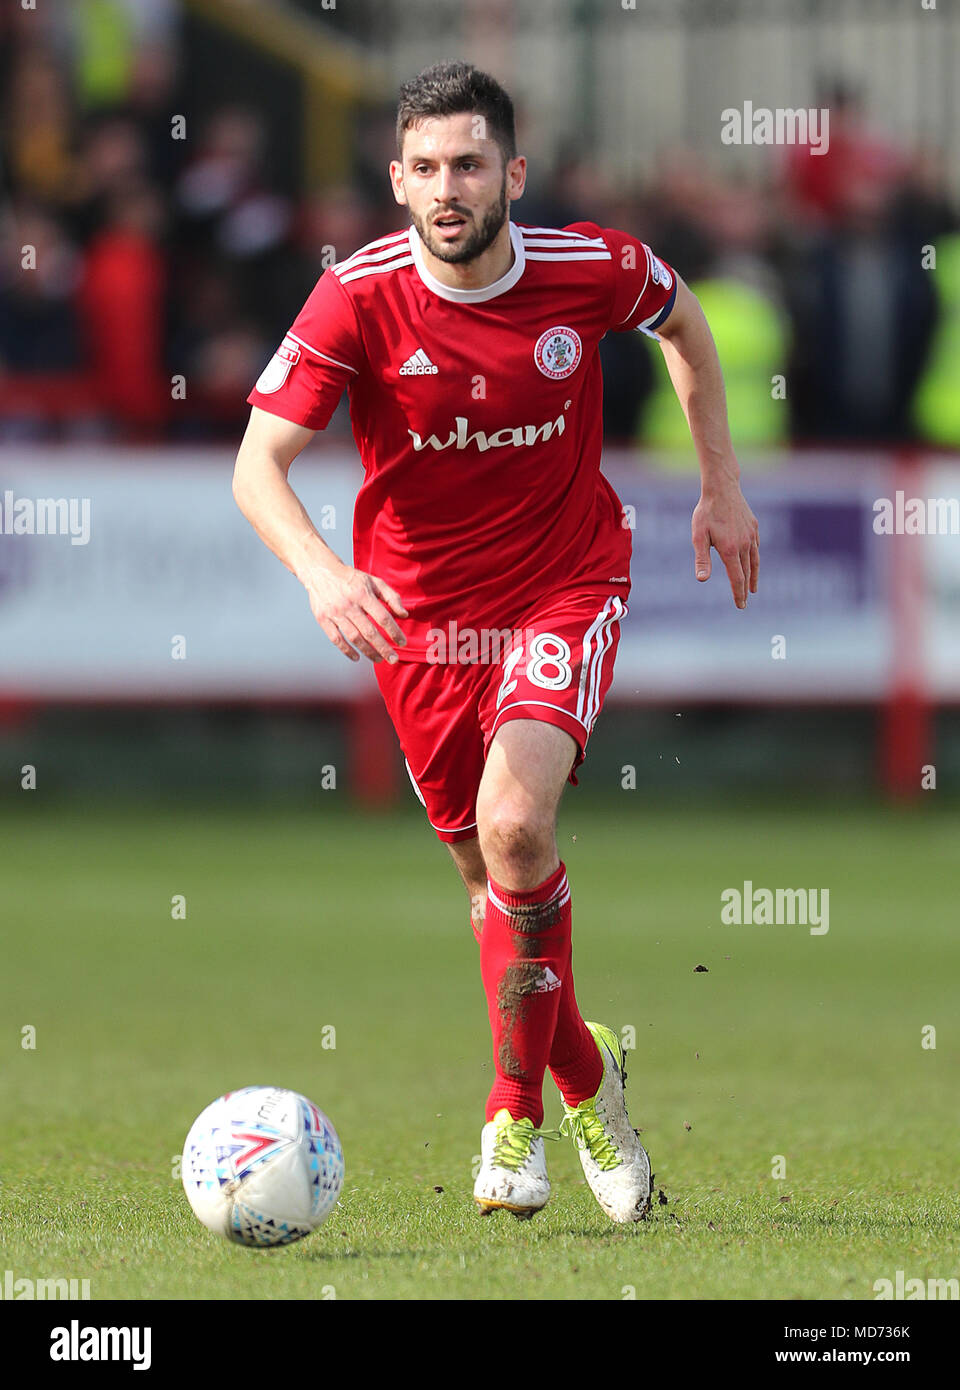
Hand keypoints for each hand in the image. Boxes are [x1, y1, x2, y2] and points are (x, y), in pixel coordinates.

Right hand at [303, 561, 407, 662]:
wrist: (320, 571)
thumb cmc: (351, 578)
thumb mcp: (374, 581)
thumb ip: (391, 597)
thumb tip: (404, 615)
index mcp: (363, 594)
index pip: (383, 618)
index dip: (394, 632)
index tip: (402, 643)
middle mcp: (349, 605)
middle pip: (369, 632)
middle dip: (384, 648)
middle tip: (394, 659)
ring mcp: (335, 613)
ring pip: (354, 638)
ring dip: (368, 652)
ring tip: (379, 659)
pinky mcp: (323, 619)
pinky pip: (336, 639)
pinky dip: (346, 650)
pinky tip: (357, 657)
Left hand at [692, 481, 758, 608]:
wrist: (722, 488)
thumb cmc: (706, 512)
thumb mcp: (699, 536)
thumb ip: (702, 559)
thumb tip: (702, 580)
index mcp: (730, 550)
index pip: (737, 578)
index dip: (738, 593)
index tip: (740, 605)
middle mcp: (744, 545)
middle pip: (746, 573)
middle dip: (745, 589)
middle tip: (744, 602)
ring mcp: (751, 536)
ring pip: (754, 561)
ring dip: (753, 577)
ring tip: (753, 589)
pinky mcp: (754, 527)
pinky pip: (756, 548)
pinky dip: (755, 559)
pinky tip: (753, 563)